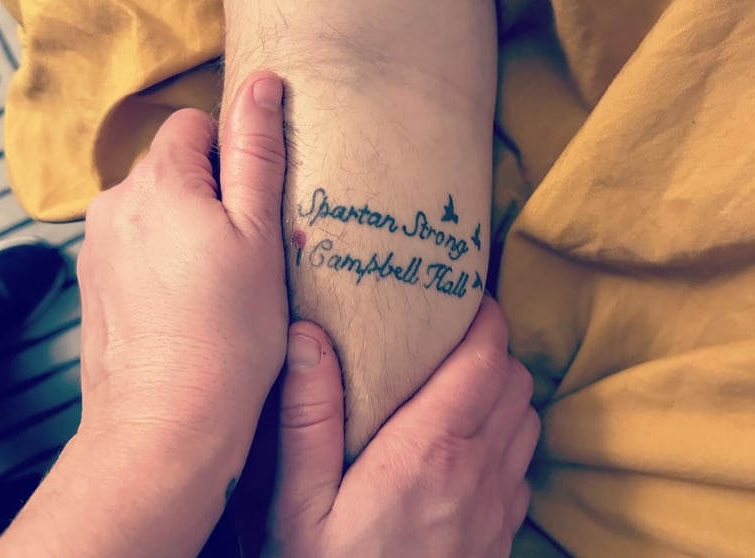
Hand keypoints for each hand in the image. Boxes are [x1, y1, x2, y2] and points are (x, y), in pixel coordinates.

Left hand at [76, 71, 287, 466]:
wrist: (167, 423)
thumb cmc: (228, 332)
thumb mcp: (260, 233)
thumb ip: (257, 151)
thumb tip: (261, 83)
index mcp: (159, 181)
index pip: (194, 124)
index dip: (231, 155)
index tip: (251, 204)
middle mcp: (115, 202)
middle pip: (172, 165)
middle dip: (209, 190)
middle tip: (243, 247)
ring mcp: (98, 243)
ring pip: (153, 204)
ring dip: (185, 223)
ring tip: (216, 277)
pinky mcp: (94, 278)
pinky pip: (135, 241)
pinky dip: (161, 254)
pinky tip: (186, 297)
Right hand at [264, 295, 539, 557]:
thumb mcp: (300, 503)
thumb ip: (308, 416)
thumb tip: (309, 335)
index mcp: (430, 449)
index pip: (485, 360)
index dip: (485, 317)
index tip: (465, 294)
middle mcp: (477, 470)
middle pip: (515, 379)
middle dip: (493, 347)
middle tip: (453, 335)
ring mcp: (498, 505)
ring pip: (526, 417)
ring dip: (504, 389)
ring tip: (461, 380)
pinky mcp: (503, 533)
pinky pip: (523, 462)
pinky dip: (508, 435)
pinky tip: (469, 441)